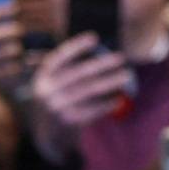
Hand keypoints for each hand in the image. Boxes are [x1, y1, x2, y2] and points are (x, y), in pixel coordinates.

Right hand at [27, 34, 134, 162]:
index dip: (76, 47)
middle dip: (102, 64)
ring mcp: (58, 106)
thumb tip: (100, 50)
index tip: (94, 38)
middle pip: (79, 73)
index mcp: (42, 77)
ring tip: (126, 75)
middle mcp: (47, 91)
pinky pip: (94, 108)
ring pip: (90, 90)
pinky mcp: (70, 120)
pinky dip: (108, 102)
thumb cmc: (58, 98)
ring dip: (111, 81)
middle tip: (120, 57)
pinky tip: (118, 98)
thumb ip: (68, 68)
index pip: (59, 58)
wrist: (49, 132)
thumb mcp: (53, 82)